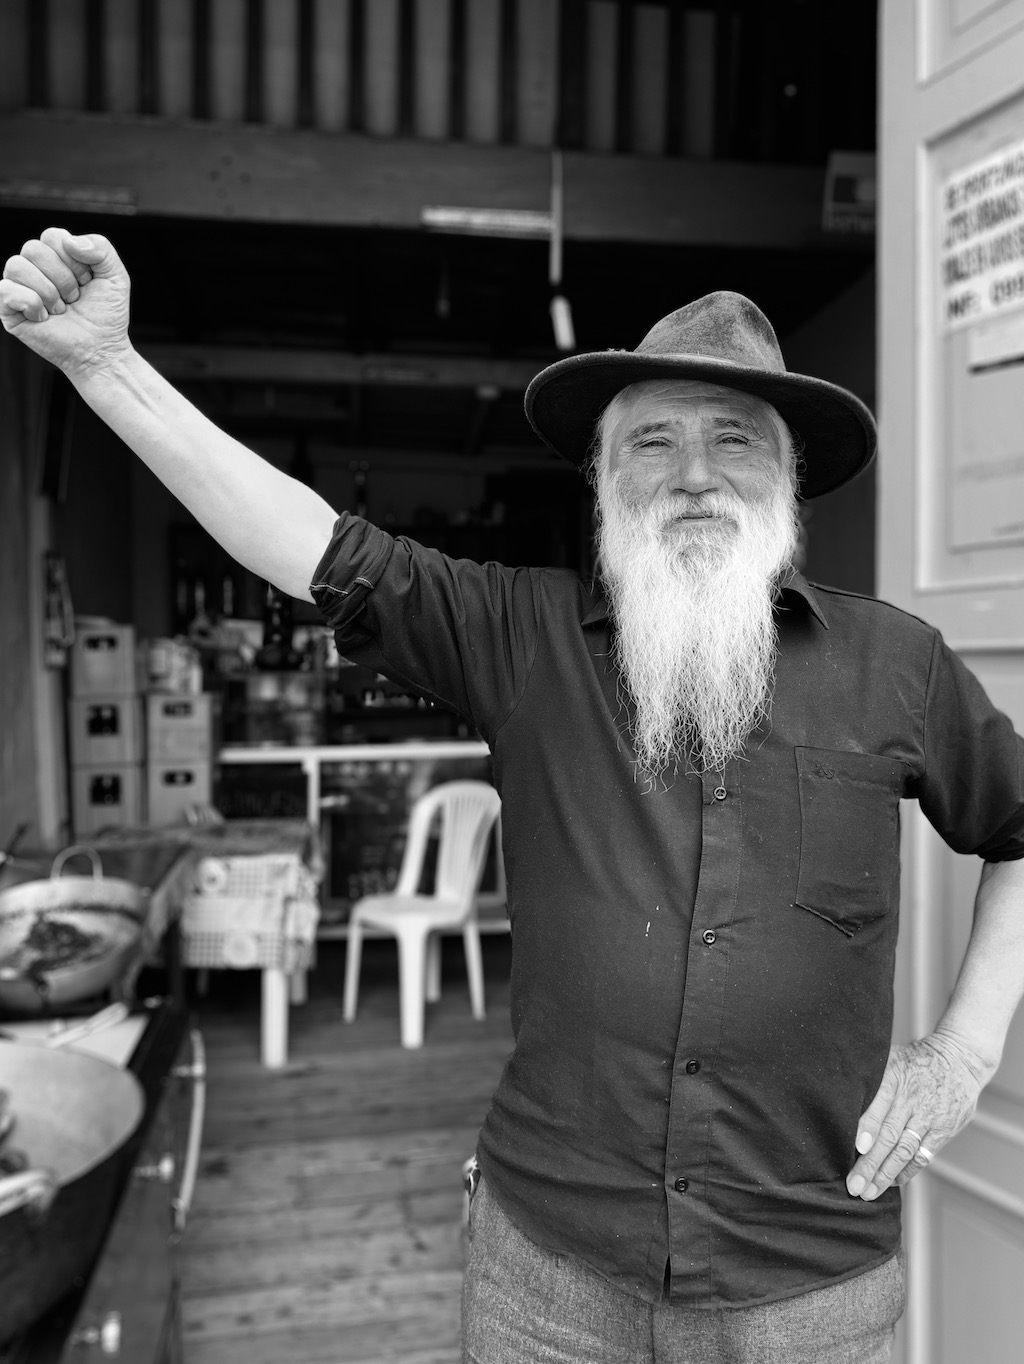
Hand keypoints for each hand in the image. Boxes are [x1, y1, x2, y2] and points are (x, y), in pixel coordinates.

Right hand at [1, 228, 130, 377]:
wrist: (101, 351)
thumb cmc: (106, 315)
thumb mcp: (115, 276)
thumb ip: (101, 247)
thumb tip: (68, 242)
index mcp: (55, 255)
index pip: (52, 236)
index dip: (74, 261)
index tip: (86, 282)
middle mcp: (33, 268)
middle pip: (32, 248)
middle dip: (62, 278)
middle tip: (74, 299)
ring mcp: (18, 287)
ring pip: (16, 265)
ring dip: (48, 292)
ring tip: (61, 310)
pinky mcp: (8, 309)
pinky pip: (6, 290)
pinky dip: (32, 304)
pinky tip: (44, 318)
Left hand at [846, 1030, 988, 1200]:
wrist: (959, 1059)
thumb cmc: (914, 1060)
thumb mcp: (890, 1057)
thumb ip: (868, 1077)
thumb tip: (838, 1093)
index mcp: (895, 1076)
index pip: (879, 1105)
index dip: (868, 1127)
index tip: (857, 1148)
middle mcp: (912, 1098)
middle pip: (890, 1135)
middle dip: (871, 1163)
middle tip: (854, 1186)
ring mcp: (930, 1116)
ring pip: (906, 1150)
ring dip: (886, 1174)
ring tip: (869, 1192)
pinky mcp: (944, 1129)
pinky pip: (923, 1154)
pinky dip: (907, 1170)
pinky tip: (893, 1181)